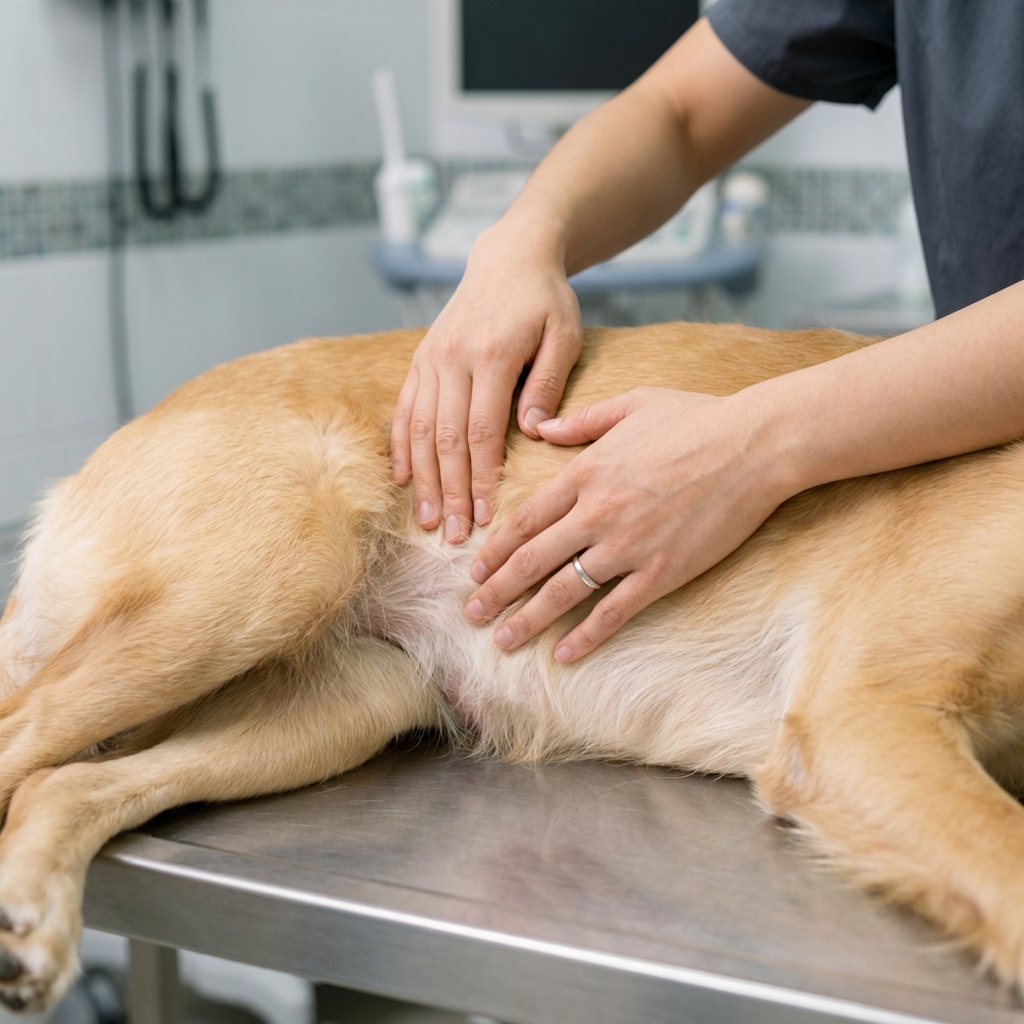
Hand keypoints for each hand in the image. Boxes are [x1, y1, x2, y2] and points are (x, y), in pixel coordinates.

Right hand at [390, 225, 582, 542]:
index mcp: (490, 356)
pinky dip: (401, 447)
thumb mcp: (563, 336)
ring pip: (419, 430)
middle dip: (451, 492)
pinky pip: (404, 409)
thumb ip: (545, 385)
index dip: (482, 479)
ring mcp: (431, 359)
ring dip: (423, 480)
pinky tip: (404, 480)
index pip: (481, 432)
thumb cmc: (545, 301)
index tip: (486, 518)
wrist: (509, 257)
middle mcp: (452, 359)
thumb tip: (533, 435)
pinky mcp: (421, 359)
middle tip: (456, 536)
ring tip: (428, 521)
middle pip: (445, 439)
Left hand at [463, 385, 790, 660]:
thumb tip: (540, 425)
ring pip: (564, 590)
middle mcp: (597, 513)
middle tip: (470, 614)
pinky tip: (563, 653)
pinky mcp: (662, 571)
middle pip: (532, 559)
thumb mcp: (631, 404)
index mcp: (585, 473)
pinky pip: (615, 610)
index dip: (496, 549)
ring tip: (502, 640)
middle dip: (497, 590)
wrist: (754, 445)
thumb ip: (580, 421)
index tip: (475, 571)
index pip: (526, 520)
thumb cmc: (695, 419)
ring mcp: (628, 546)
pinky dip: (586, 635)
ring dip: (528, 618)